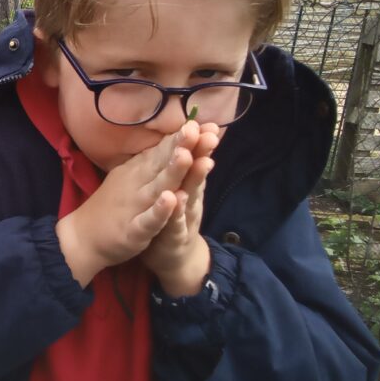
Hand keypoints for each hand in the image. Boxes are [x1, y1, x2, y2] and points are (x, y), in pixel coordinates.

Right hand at [55, 126, 197, 286]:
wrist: (82, 237)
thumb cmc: (113, 204)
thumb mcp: (131, 176)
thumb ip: (152, 160)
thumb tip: (175, 138)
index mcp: (139, 170)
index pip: (162, 149)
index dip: (181, 136)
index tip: (202, 120)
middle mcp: (137, 183)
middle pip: (162, 163)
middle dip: (181, 146)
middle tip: (197, 128)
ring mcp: (135, 206)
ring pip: (157, 187)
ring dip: (172, 172)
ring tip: (186, 156)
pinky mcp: (133, 230)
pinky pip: (148, 220)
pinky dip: (159, 211)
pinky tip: (170, 200)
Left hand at [142, 122, 219, 295]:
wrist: (173, 259)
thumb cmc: (174, 219)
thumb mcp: (180, 191)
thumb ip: (188, 169)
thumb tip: (194, 142)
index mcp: (187, 185)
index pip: (193, 159)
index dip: (199, 141)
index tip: (206, 122)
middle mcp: (190, 199)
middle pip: (195, 173)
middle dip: (200, 152)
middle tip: (207, 132)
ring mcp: (183, 218)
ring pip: (189, 196)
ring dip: (192, 178)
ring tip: (196, 159)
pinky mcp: (173, 237)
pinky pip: (174, 224)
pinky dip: (175, 211)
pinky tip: (176, 199)